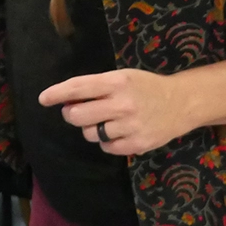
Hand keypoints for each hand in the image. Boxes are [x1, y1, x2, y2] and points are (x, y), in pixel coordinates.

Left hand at [39, 69, 193, 156]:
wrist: (181, 103)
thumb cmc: (146, 87)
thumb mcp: (122, 77)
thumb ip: (95, 87)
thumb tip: (65, 101)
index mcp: (117, 82)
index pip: (79, 87)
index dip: (57, 93)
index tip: (43, 99)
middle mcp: (123, 104)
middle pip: (78, 115)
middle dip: (72, 114)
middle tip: (76, 111)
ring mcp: (130, 126)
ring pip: (90, 134)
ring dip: (91, 128)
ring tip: (106, 120)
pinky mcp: (137, 144)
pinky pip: (106, 147)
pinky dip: (107, 141)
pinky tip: (118, 132)